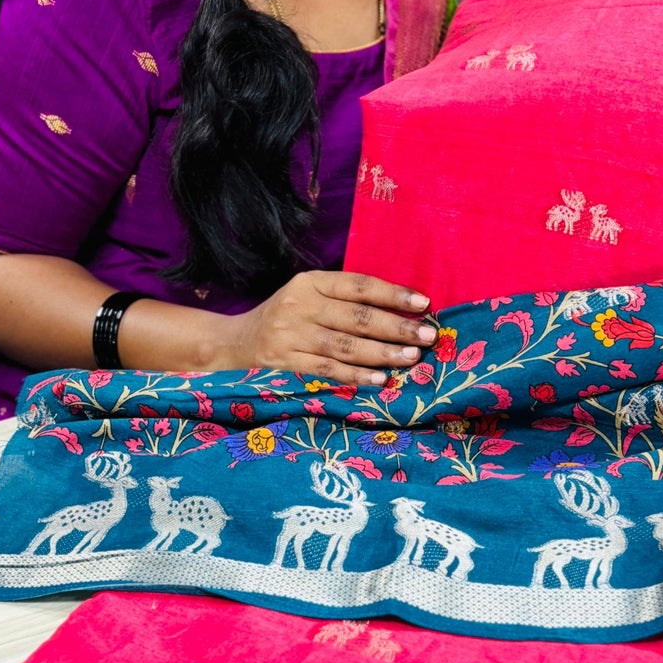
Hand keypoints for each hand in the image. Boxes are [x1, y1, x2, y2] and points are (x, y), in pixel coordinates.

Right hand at [222, 271, 434, 384]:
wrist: (235, 342)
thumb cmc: (287, 317)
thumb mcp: (309, 296)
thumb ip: (345, 300)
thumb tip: (401, 310)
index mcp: (311, 282)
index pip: (359, 285)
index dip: (393, 294)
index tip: (423, 303)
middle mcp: (300, 305)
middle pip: (357, 317)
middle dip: (396, 327)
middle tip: (427, 336)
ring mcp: (291, 334)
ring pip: (345, 345)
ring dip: (382, 353)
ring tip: (411, 358)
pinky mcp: (284, 362)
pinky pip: (327, 371)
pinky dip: (355, 376)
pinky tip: (379, 380)